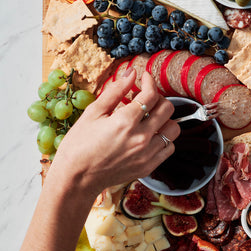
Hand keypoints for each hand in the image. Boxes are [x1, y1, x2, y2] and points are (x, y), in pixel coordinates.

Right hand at [45, 68, 179, 197]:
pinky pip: (169, 148)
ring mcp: (147, 154)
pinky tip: (149, 135)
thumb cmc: (79, 144)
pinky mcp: (148, 167)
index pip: (151, 94)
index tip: (144, 79)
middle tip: (145, 99)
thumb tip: (131, 72)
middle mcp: (141, 138)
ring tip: (149, 118)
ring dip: (164, 119)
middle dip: (158, 99)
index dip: (149, 82)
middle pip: (167, 109)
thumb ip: (115, 91)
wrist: (76, 178)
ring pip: (173, 129)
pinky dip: (164, 138)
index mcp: (125, 121)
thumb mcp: (93, 113)